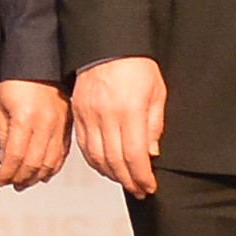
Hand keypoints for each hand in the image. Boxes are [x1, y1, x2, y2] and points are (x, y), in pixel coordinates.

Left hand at [0, 79, 70, 189]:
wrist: (40, 62)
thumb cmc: (17, 80)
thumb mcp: (1, 106)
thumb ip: (3, 135)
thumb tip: (4, 161)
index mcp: (25, 118)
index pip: (16, 157)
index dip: (7, 173)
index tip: (0, 180)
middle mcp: (46, 124)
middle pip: (34, 163)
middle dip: (21, 179)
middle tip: (12, 184)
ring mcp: (60, 125)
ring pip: (51, 162)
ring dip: (37, 177)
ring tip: (25, 182)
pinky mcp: (69, 124)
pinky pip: (63, 153)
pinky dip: (53, 167)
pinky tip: (44, 173)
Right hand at [71, 57, 165, 198]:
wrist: (107, 45)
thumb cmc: (137, 65)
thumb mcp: (156, 92)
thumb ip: (154, 125)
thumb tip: (150, 154)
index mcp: (130, 110)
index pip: (134, 155)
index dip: (141, 176)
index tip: (149, 186)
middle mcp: (106, 116)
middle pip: (114, 161)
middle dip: (128, 180)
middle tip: (139, 190)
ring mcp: (89, 116)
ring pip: (96, 157)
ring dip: (111, 174)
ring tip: (124, 181)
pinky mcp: (78, 114)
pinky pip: (84, 146)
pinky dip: (94, 161)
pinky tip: (105, 167)